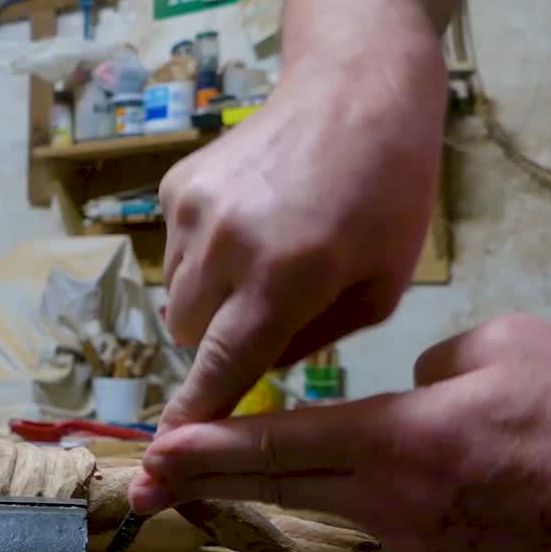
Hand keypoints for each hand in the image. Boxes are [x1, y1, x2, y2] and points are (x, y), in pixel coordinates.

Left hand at [133, 314, 550, 551]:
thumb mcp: (505, 348)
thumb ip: (429, 364)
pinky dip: (403, 511)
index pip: (278, 442)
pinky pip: (406, 536)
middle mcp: (394, 503)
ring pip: (344, 510)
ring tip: (289, 473)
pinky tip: (451, 494)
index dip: (208, 445)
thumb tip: (408, 389)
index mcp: (399, 439)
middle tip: (146, 485)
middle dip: (204, 481)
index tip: (158, 448)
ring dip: (308, 492)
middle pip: (278, 488)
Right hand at [155, 51, 447, 427]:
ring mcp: (191, 212)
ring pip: (175, 297)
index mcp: (286, 276)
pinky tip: (246, 223)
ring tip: (261, 258)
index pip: (223, 366)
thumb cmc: (387, 194)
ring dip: (208, 302)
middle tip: (264, 317)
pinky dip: (201, 257)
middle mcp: (225, 245)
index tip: (163, 459)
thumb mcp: (380, 287)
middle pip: (188, 338)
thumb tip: (256, 367)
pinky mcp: (174, 188)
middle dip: (217, 346)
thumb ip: (314, 341)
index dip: (193, 418)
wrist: (354, 92)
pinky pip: (172, 252)